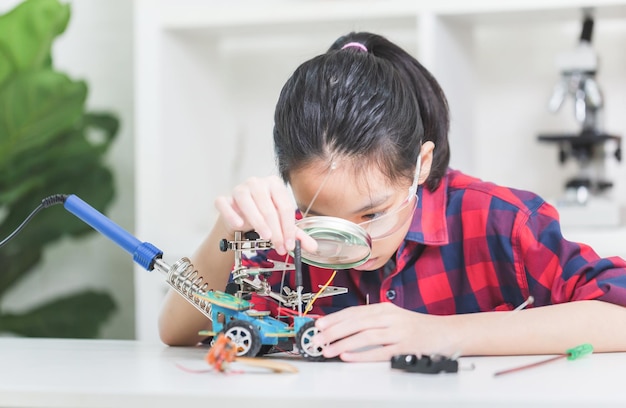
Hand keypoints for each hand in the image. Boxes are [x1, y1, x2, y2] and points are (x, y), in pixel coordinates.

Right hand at [214, 175, 316, 254]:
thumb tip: (313, 247)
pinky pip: (225, 204)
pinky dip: (232, 215)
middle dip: (276, 231)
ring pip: (248, 204)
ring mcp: (239, 189)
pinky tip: (239, 224)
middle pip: (269, 208)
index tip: (289, 244)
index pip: (285, 207)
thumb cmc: (263, 216)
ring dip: (258, 223)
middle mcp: (257, 183)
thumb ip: (297, 235)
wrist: (240, 217)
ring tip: (266, 237)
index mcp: (275, 184)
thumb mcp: (281, 224)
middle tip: (280, 246)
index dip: (288, 228)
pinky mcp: (223, 199)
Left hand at [313, 303, 454, 361]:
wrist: (447, 333)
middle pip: (356, 322)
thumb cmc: (418, 327)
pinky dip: (362, 354)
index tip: (319, 324)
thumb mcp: (394, 317)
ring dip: (343, 342)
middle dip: (334, 330)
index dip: (335, 318)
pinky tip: (348, 356)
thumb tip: (345, 327)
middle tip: (317, 338)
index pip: (354, 311)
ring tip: (328, 349)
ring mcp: (398, 331)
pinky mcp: (405, 346)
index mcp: (385, 308)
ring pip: (365, 335)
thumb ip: (372, 321)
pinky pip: (380, 351)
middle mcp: (390, 317)